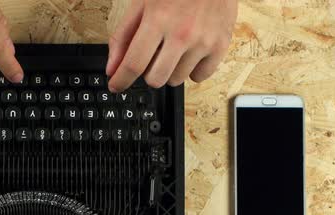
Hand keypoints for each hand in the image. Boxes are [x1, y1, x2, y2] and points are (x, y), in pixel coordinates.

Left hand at [106, 0, 237, 91]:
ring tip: (173, 48)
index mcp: (158, 20)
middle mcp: (182, 34)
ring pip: (176, 80)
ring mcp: (204, 41)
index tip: (115, 86)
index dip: (121, 81)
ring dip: (169, 70)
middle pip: (155, 79)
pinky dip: (191, 70)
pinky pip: (199, 77)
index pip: (134, 64)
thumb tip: (113, 68)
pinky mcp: (221, 45)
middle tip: (151, 57)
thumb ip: (123, 36)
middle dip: (147, 73)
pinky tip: (189, 53)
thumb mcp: (142, 3)